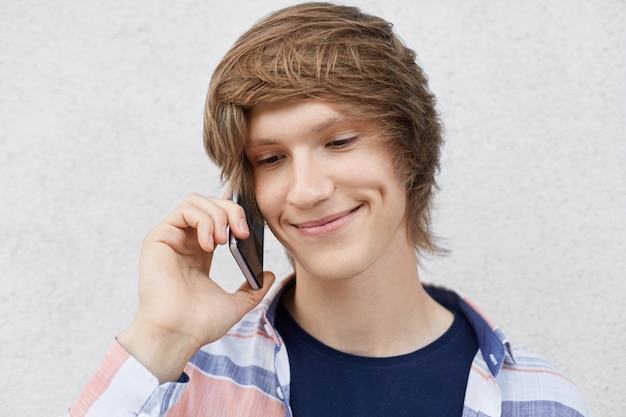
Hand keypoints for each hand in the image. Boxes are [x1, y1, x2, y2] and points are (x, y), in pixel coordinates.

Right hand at [117, 192, 274, 381]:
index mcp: (200, 253)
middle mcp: (184, 242)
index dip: (234, 211)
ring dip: (218, 215)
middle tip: (243, 233)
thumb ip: (253, 289)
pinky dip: (204, 221)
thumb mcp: (235, 304)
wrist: (179, 334)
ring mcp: (171, 238)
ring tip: (225, 241)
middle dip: (232, 211)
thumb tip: (269, 275)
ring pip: (197, 201)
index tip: (252, 222)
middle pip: (209, 203)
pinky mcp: (159, 237)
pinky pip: (185, 210)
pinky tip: (210, 245)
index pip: (218, 217)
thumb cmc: (200, 324)